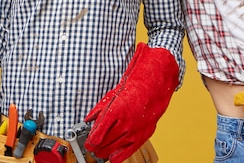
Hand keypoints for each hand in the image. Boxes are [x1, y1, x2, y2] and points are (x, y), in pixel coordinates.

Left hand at [84, 43, 178, 162]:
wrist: (155, 86)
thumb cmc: (135, 87)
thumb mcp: (112, 95)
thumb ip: (99, 109)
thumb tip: (88, 119)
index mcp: (115, 112)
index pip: (96, 135)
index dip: (89, 141)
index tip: (88, 141)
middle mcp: (125, 124)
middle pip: (102, 145)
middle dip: (95, 147)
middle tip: (92, 144)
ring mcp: (134, 131)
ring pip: (112, 151)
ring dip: (104, 151)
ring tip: (101, 148)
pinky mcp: (142, 136)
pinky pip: (126, 154)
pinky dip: (117, 156)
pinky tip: (113, 154)